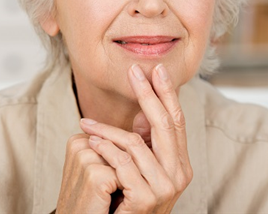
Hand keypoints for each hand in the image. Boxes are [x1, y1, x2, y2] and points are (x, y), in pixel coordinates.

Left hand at [56, 64, 191, 213]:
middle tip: (133, 72)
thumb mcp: (139, 165)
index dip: (167, 94)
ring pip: (136, 143)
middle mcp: (179, 174)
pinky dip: (104, 150)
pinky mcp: (147, 198)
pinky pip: (122, 163)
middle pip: (165, 125)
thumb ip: (144, 140)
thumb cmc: (125, 195)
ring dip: (107, 130)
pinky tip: (91, 143)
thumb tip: (143, 109)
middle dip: (148, 94)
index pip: (177, 121)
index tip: (157, 69)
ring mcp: (165, 188)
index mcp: (180, 163)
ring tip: (87, 125)